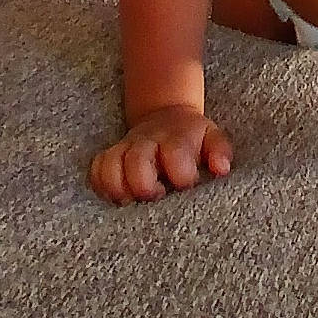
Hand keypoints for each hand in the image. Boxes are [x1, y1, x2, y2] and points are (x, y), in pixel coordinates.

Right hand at [88, 103, 232, 205]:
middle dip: (145, 186)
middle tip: (157, 196)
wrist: (166, 116)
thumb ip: (220, 152)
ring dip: (119, 189)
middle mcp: (147, 142)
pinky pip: (95, 170)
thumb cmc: (192, 138)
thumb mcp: (213, 138)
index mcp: (176, 139)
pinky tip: (119, 196)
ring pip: (110, 166)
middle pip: (136, 162)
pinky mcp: (109, 156)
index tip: (187, 186)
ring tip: (133, 201)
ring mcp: (125, 148)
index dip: (182, 176)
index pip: (176, 155)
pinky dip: (102, 186)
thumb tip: (221, 169)